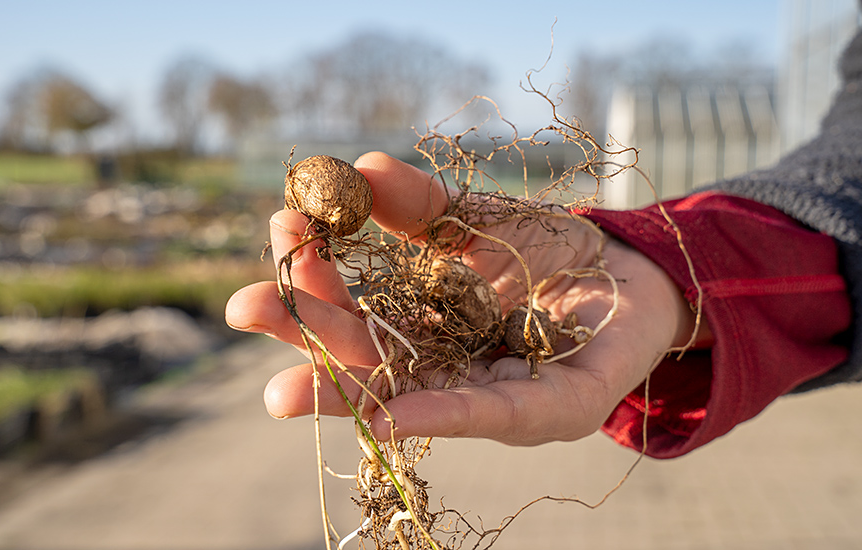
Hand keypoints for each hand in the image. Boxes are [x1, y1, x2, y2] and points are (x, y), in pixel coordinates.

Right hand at [225, 152, 701, 445]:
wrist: (640, 272)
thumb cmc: (552, 253)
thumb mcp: (478, 222)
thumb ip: (424, 208)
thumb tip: (362, 168)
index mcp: (422, 325)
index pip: (351, 309)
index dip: (311, 276)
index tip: (279, 232)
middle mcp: (446, 368)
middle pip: (365, 358)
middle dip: (308, 334)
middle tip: (249, 307)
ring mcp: (493, 396)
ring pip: (412, 395)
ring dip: (348, 391)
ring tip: (284, 390)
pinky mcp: (553, 409)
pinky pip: (493, 415)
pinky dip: (442, 415)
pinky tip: (389, 412)